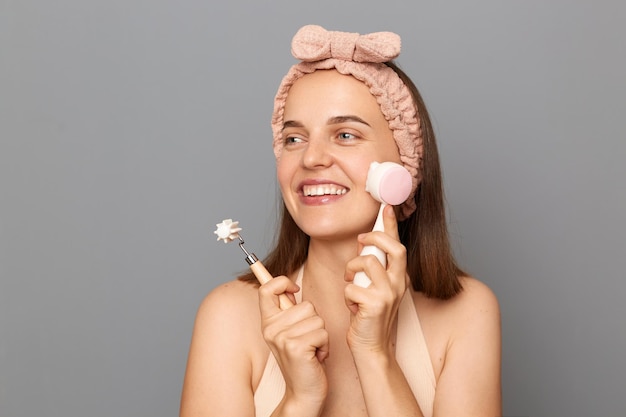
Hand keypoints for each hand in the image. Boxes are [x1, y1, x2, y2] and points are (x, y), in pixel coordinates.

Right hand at [258, 276, 328, 408]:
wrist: (303, 392)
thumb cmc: (302, 359)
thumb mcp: (289, 333)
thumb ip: (288, 311)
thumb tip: (289, 286)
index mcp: (268, 322)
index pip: (266, 289)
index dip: (282, 281)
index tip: (294, 289)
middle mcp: (271, 329)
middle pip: (306, 305)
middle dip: (314, 322)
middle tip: (306, 341)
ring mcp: (282, 338)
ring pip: (317, 319)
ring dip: (321, 335)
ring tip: (311, 350)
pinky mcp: (295, 347)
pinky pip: (322, 333)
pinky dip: (325, 345)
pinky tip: (315, 357)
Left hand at [344, 205, 408, 355]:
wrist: (371, 347)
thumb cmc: (369, 317)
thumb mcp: (372, 287)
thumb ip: (371, 267)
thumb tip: (363, 242)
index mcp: (398, 277)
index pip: (398, 244)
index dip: (391, 224)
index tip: (386, 206)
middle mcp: (398, 283)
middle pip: (393, 247)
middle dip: (375, 237)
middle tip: (361, 239)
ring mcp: (389, 294)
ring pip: (367, 263)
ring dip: (351, 270)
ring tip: (350, 283)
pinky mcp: (376, 305)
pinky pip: (352, 287)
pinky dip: (346, 295)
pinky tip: (352, 306)